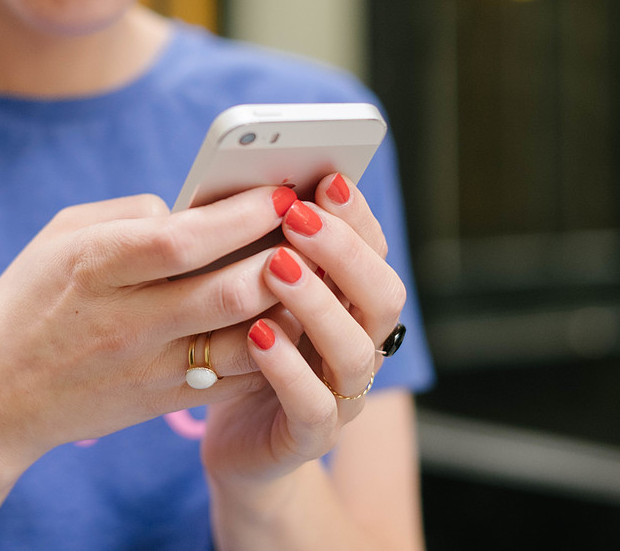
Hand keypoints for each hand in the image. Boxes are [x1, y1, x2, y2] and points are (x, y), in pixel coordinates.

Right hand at [0, 186, 298, 464]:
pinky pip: (236, 377)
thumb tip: (196, 211)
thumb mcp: (60, 237)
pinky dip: (272, 347)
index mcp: (94, 266)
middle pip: (228, 292)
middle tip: (313, 228)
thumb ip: (129, 215)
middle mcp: (125, 321)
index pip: (184, 239)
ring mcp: (147, 368)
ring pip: (244, 340)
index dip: (243, 213)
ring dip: (288, 305)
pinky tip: (289, 317)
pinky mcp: (162, 401)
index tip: (282, 190)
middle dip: (284, 256)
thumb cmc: (29, 300)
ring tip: (311, 271)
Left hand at [201, 173, 405, 486]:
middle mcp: (359, 345)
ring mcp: (342, 395)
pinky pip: (313, 405)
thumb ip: (259, 252)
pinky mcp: (310, 437)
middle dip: (343, 251)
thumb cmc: (240, 350)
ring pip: (355, 350)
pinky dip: (289, 368)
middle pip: (382, 295)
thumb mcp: (250, 293)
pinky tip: (258, 335)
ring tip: (276, 267)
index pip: (373, 251)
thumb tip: (245, 190)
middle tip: (298, 216)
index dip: (355, 215)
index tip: (326, 177)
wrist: (237, 441)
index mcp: (351, 304)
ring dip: (317, 302)